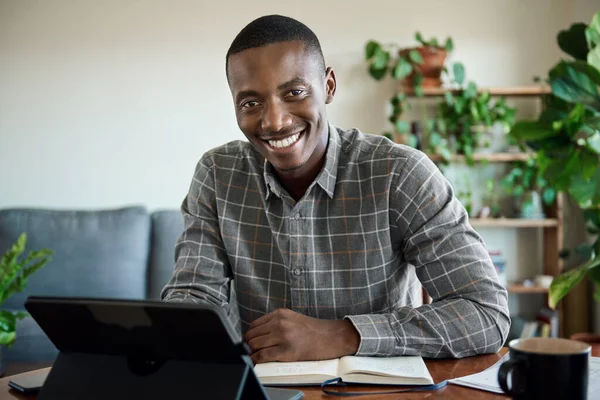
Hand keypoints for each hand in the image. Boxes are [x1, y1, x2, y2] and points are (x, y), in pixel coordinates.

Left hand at [244, 308, 359, 363]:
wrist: (331, 337)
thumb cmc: (314, 330)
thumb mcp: (292, 319)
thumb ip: (276, 323)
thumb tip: (259, 334)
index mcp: (280, 314)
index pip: (254, 324)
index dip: (250, 335)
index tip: (250, 341)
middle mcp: (279, 323)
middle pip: (252, 335)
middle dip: (249, 344)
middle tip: (251, 350)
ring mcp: (282, 336)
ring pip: (254, 345)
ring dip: (252, 352)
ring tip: (255, 355)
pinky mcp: (286, 350)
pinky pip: (263, 356)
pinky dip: (256, 360)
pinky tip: (257, 361)